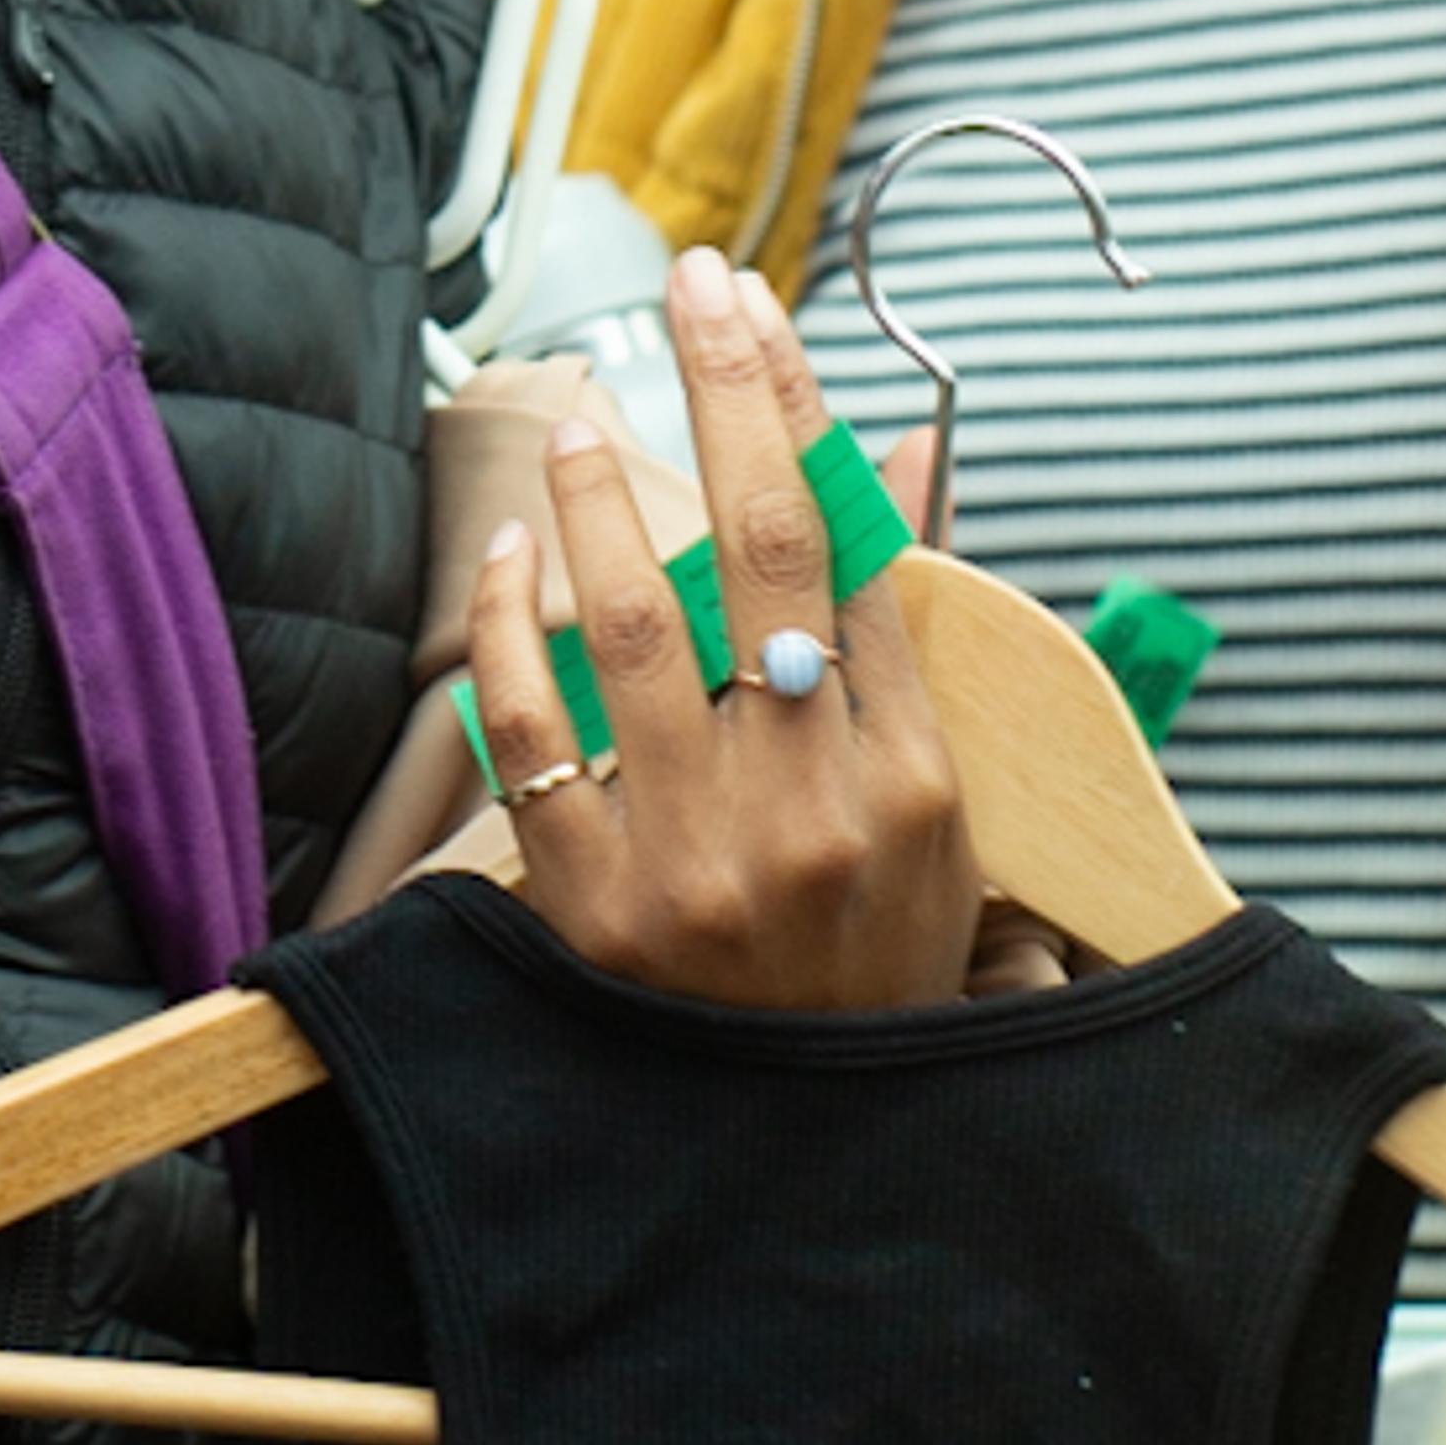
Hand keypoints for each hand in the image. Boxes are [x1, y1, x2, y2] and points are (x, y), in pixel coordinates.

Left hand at [467, 246, 980, 1009]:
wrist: (814, 1158)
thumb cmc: (876, 949)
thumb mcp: (934, 809)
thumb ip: (902, 634)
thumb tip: (897, 455)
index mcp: (906, 778)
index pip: (844, 545)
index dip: (792, 409)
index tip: (749, 303)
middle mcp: (808, 808)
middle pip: (757, 552)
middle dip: (722, 396)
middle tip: (688, 286)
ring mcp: (695, 859)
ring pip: (635, 626)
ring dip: (604, 499)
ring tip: (590, 415)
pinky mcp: (594, 909)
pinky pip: (529, 734)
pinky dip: (510, 632)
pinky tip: (514, 555)